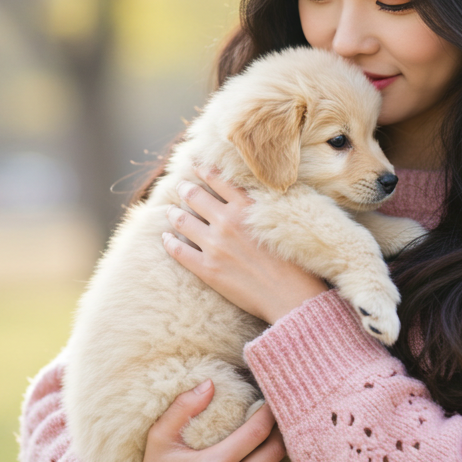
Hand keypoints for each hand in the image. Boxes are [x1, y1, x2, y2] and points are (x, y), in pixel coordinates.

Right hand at [127, 380, 288, 461]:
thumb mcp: (160, 436)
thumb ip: (183, 407)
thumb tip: (210, 383)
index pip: (258, 432)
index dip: (268, 414)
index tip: (269, 404)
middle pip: (275, 453)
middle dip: (277, 433)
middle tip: (271, 422)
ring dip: (273, 460)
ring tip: (262, 447)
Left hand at [162, 166, 326, 323]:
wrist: (291, 296)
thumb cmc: (295, 260)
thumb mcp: (283, 220)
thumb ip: (262, 204)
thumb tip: (248, 193)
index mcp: (247, 207)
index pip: (218, 179)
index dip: (204, 170)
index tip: (196, 165)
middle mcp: (227, 222)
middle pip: (195, 196)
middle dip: (185, 189)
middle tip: (181, 187)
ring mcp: (214, 245)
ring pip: (182, 221)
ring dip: (174, 213)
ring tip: (171, 210)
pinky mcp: (207, 269)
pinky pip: (178, 250)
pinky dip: (169, 241)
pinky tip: (166, 238)